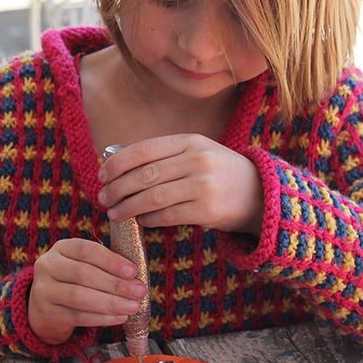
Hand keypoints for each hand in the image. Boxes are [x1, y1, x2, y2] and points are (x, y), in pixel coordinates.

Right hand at [28, 238, 146, 344]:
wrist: (46, 307)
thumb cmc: (75, 280)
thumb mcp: (85, 264)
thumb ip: (106, 265)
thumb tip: (136, 277)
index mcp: (62, 248)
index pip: (86, 250)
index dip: (111, 261)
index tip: (133, 271)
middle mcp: (48, 266)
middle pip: (84, 274)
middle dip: (115, 284)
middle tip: (139, 291)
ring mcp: (44, 291)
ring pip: (80, 297)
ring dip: (111, 303)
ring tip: (133, 306)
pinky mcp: (48, 314)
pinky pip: (78, 316)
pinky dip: (102, 318)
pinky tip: (120, 317)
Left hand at [98, 134, 263, 234]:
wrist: (260, 193)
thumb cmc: (218, 173)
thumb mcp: (196, 152)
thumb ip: (164, 156)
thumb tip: (118, 163)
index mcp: (190, 141)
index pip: (144, 150)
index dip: (117, 163)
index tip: (102, 175)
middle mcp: (197, 160)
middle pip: (144, 175)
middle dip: (117, 188)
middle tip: (103, 198)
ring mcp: (203, 185)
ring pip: (152, 197)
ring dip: (128, 207)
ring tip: (114, 213)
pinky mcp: (207, 210)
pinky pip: (168, 215)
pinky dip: (149, 219)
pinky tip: (140, 220)